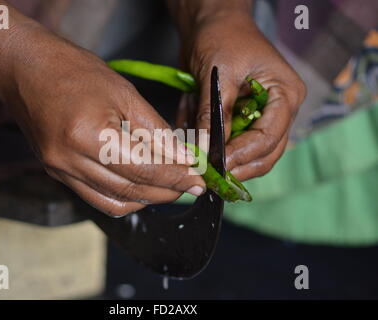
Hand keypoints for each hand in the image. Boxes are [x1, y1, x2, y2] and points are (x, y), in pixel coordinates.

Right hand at [5, 29, 204, 215]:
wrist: (24, 68)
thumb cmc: (73, 71)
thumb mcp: (124, 93)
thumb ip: (155, 130)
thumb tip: (182, 156)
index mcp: (88, 135)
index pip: (144, 169)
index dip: (176, 176)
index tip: (199, 178)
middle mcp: (69, 161)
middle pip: (130, 191)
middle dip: (167, 191)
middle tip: (191, 185)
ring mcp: (59, 171)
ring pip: (113, 203)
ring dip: (147, 199)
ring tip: (170, 186)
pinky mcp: (56, 174)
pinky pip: (96, 198)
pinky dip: (123, 197)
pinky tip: (141, 186)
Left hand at [178, 12, 305, 180]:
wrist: (210, 21)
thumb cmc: (222, 36)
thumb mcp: (218, 74)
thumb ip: (213, 113)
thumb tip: (206, 150)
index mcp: (285, 95)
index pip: (270, 137)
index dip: (243, 154)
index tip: (216, 165)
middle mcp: (278, 110)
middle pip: (265, 154)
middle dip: (235, 164)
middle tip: (208, 173)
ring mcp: (260, 116)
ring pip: (246, 153)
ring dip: (218, 152)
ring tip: (195, 138)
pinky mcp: (241, 118)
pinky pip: (227, 141)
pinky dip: (206, 138)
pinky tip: (190, 118)